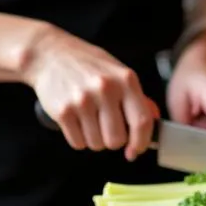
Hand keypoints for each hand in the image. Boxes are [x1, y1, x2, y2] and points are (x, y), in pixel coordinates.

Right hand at [22, 26, 158, 160]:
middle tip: (107, 127)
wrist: (51, 55)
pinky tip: (77, 120)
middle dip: (113, 140)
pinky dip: (79, 138)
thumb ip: (137, 98)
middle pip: (117, 140)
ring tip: (90, 119)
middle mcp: (106, 89)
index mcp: (126, 80)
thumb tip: (154, 122)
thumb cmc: (89, 66)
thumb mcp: (119, 73)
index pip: (142, 121)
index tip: (136, 150)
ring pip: (97, 144)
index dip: (141, 142)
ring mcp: (83, 100)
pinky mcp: (63, 111)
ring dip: (95, 139)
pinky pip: (78, 143)